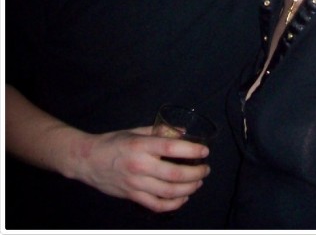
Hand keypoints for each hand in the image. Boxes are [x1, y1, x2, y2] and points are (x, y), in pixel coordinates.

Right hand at [72, 126, 209, 212]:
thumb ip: (159, 131)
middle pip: (174, 173)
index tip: (205, 151)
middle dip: (195, 173)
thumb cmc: (113, 142)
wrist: (87, 160)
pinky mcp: (132, 196)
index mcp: (141, 145)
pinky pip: (156, 204)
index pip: (171, 147)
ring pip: (168, 191)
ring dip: (188, 188)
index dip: (191, 150)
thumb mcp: (135, 131)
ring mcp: (136, 184)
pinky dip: (173, 204)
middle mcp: (140, 165)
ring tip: (198, 182)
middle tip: (205, 169)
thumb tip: (183, 132)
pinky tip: (182, 198)